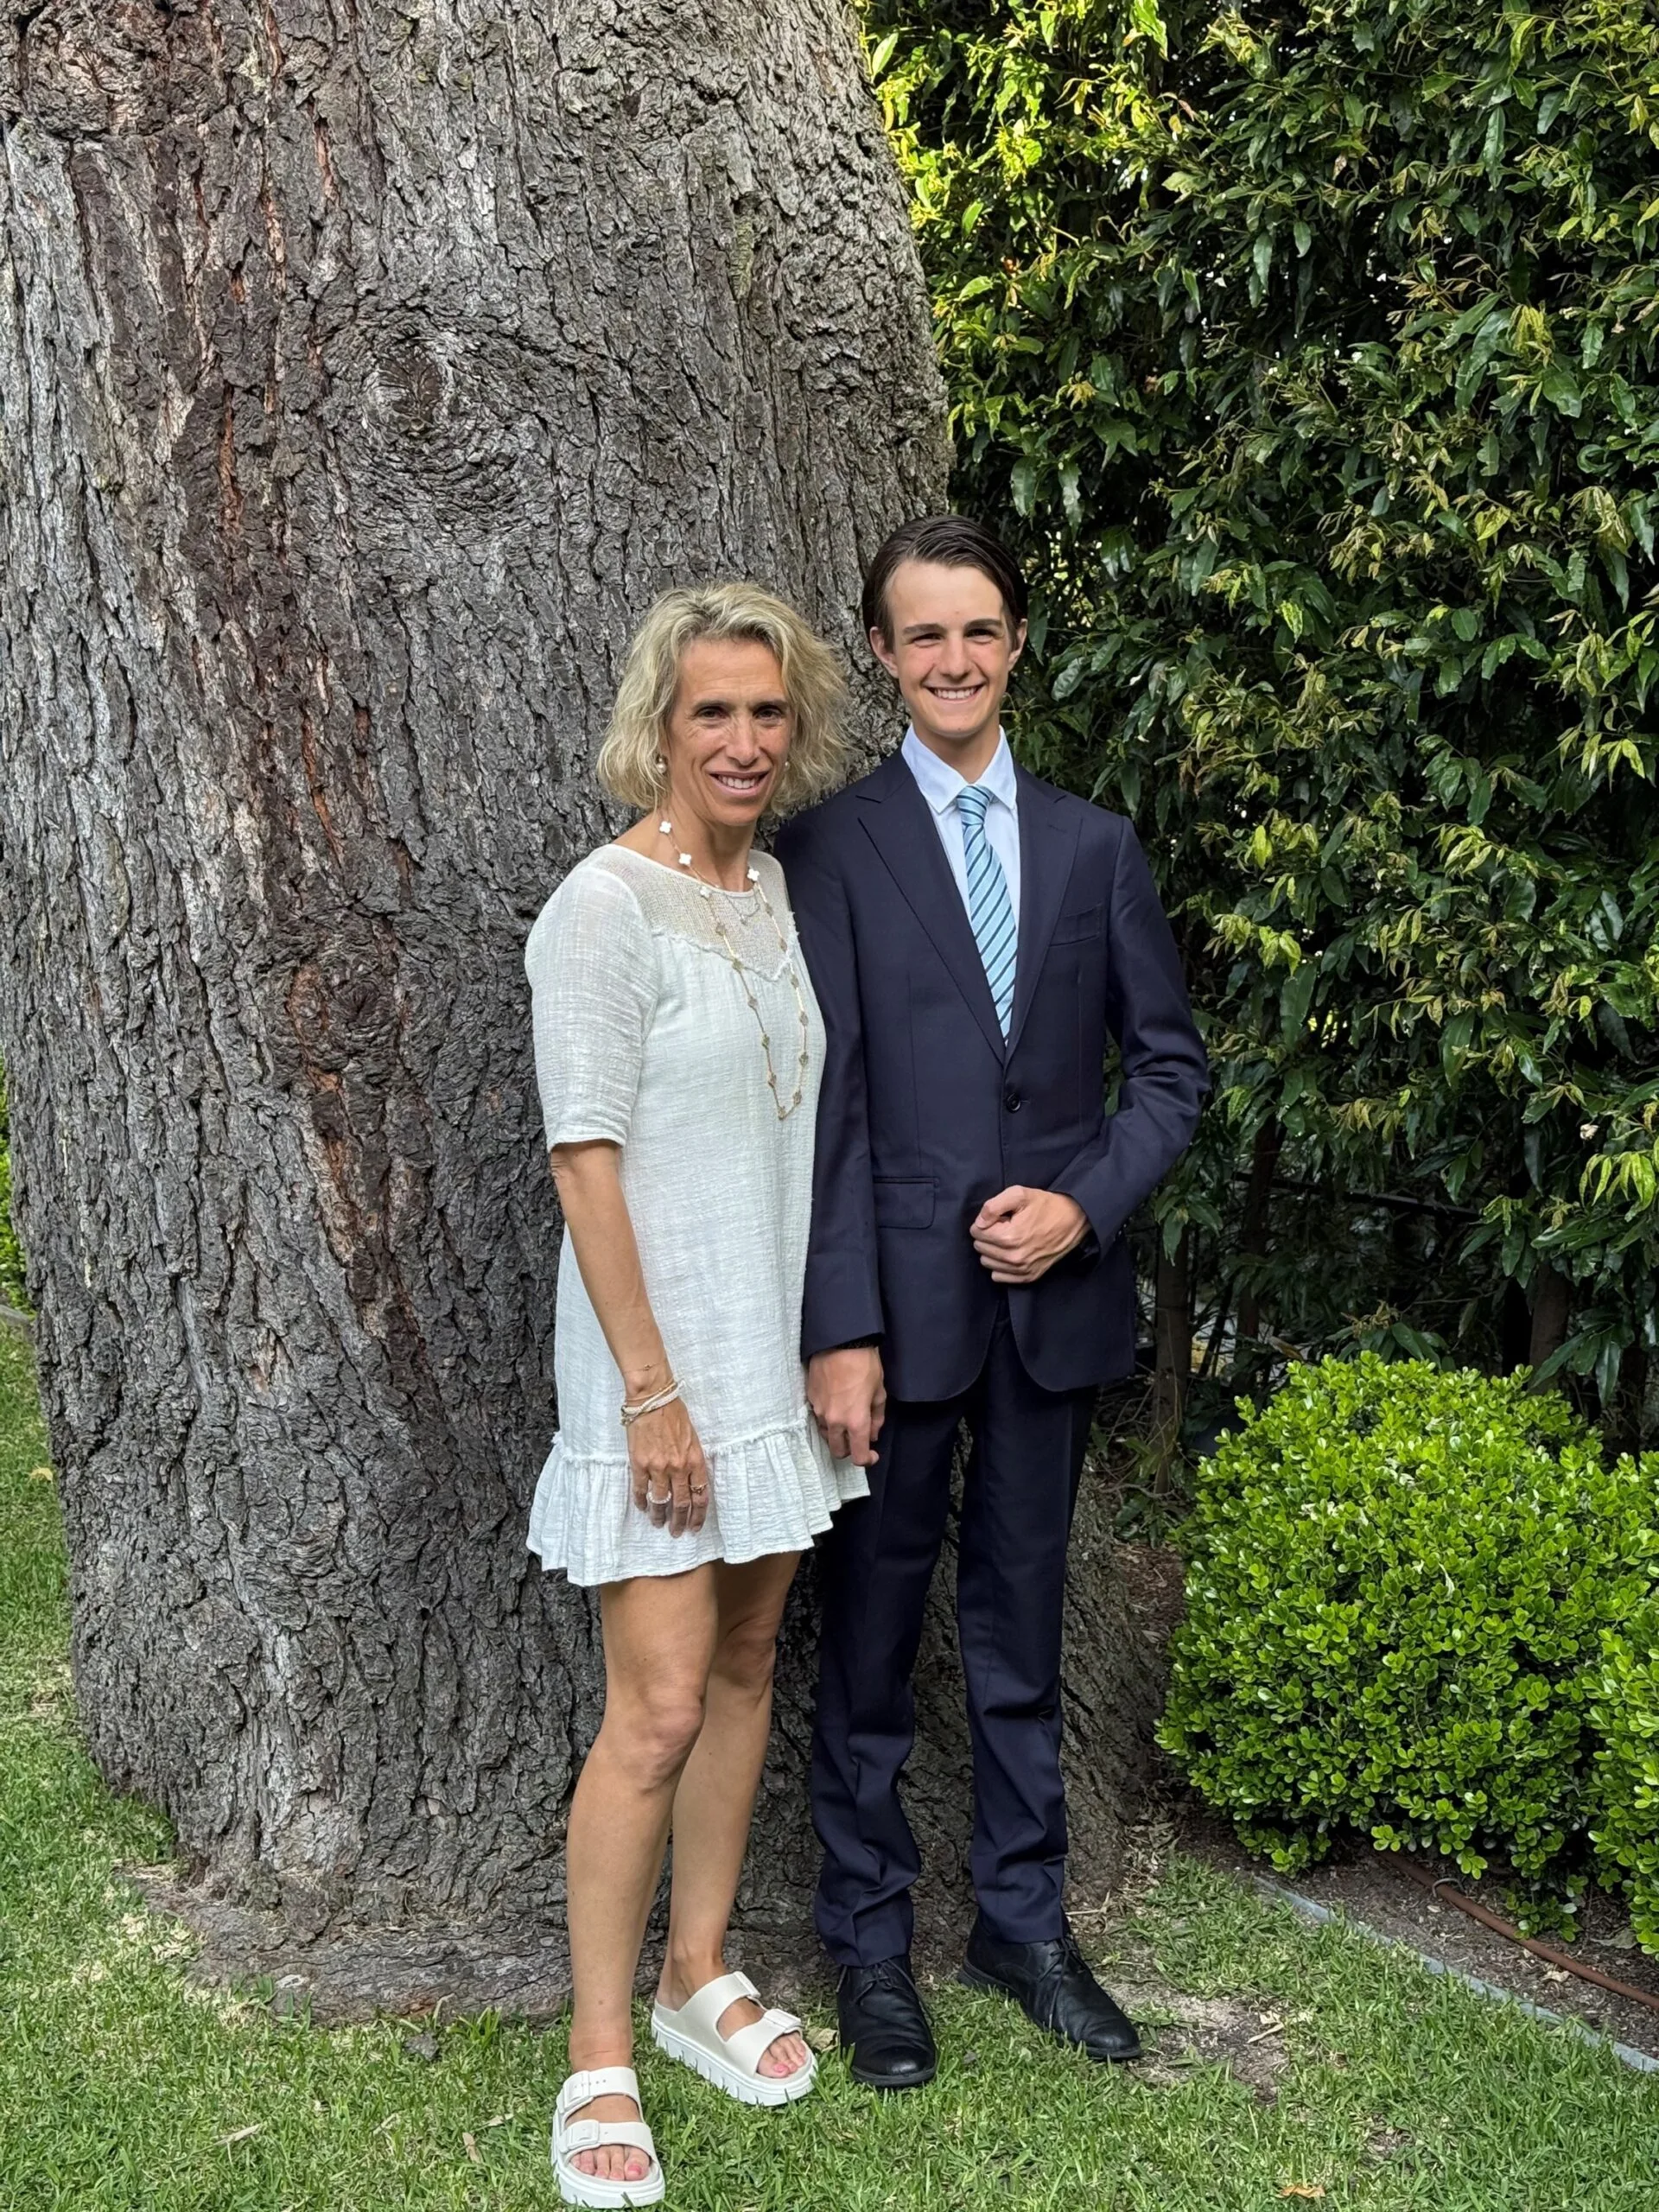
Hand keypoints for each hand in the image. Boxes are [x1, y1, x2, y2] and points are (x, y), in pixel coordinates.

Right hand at [627, 1396, 710, 1537]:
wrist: (653, 1399)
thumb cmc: (674, 1414)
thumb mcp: (693, 1437)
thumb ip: (693, 1460)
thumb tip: (691, 1481)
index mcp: (695, 1460)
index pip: (701, 1496)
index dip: (698, 1515)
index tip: (695, 1526)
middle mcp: (678, 1467)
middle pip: (681, 1504)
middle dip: (679, 1522)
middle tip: (677, 1532)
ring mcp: (658, 1467)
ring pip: (660, 1501)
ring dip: (659, 1516)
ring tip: (658, 1524)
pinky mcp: (639, 1464)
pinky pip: (641, 1489)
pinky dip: (641, 1501)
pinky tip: (642, 1507)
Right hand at [807, 1346, 886, 1466]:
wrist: (840, 1342)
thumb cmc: (865, 1365)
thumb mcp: (879, 1392)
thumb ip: (877, 1418)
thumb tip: (873, 1433)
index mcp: (855, 1422)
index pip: (858, 1456)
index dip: (867, 1460)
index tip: (872, 1454)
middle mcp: (834, 1421)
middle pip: (838, 1451)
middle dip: (849, 1449)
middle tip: (858, 1438)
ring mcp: (819, 1411)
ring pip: (827, 1435)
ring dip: (837, 1434)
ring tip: (846, 1420)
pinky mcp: (810, 1399)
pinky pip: (818, 1417)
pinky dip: (828, 1418)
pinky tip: (836, 1404)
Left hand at [970, 1187, 1088, 1283]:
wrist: (1073, 1221)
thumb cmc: (1046, 1206)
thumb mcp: (1019, 1194)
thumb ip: (993, 1206)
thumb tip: (979, 1222)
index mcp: (1009, 1237)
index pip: (975, 1232)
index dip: (985, 1221)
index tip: (999, 1218)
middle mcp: (1014, 1257)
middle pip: (980, 1248)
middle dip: (987, 1235)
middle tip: (1004, 1226)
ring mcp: (1021, 1269)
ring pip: (987, 1262)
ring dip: (992, 1251)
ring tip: (1008, 1239)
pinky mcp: (1028, 1276)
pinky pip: (998, 1276)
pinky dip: (1000, 1265)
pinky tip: (1011, 1253)